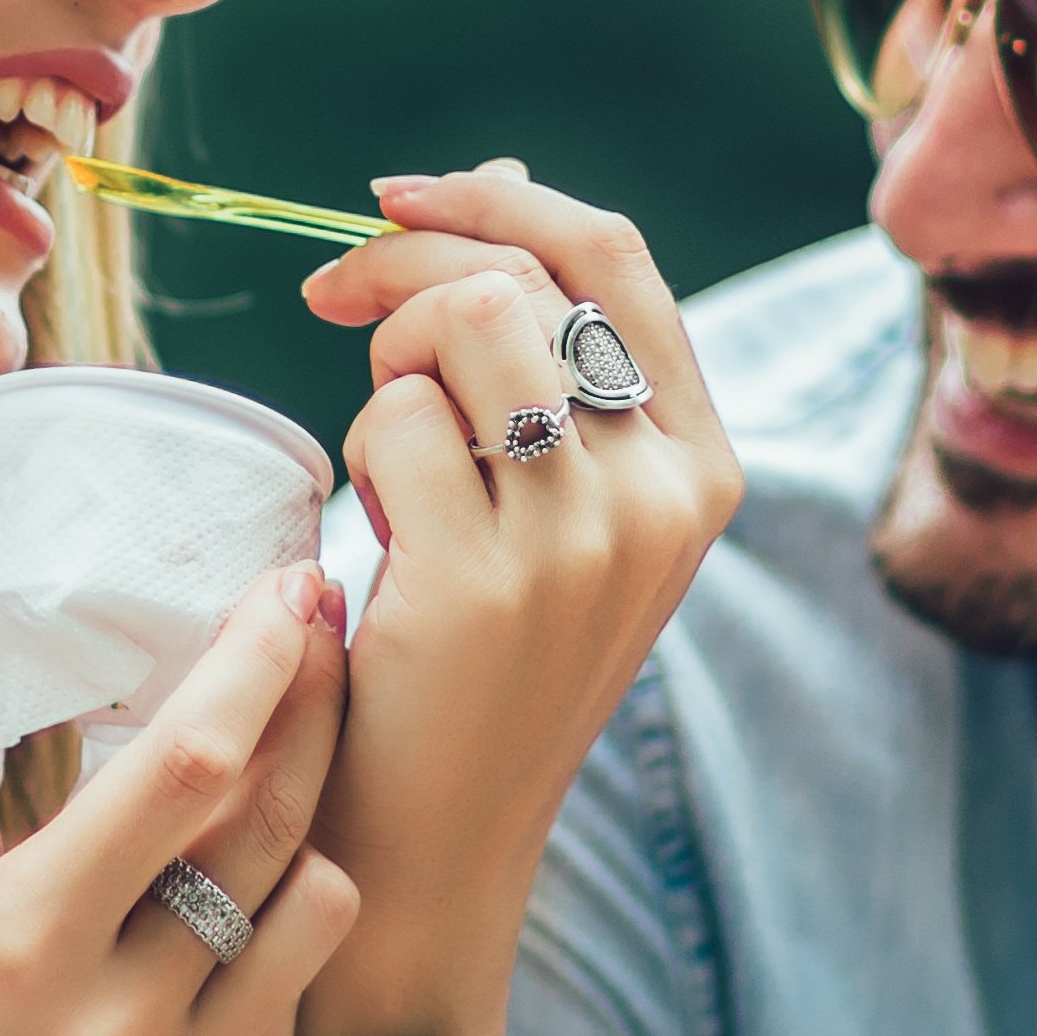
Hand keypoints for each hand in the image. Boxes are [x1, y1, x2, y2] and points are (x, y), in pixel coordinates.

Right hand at [0, 470, 359, 1035]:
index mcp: (22, 937)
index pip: (185, 775)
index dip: (256, 669)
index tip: (291, 586)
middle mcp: (107, 1032)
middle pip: (272, 831)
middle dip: (314, 711)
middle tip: (324, 628)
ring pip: (316, 913)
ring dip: (307, 829)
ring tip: (277, 771)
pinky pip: (300, 1001)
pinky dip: (281, 936)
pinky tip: (248, 893)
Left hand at [294, 160, 744, 1035]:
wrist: (434, 851)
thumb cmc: (472, 665)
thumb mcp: (554, 508)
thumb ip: (546, 362)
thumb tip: (495, 184)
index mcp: (702, 469)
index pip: (617, 256)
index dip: (499, 199)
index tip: (395, 198)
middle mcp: (667, 498)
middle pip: (525, 275)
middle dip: (405, 263)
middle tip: (334, 301)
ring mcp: (587, 541)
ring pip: (463, 322)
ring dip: (385, 360)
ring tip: (387, 461)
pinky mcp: (490, 582)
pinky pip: (394, 418)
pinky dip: (358, 451)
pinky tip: (376, 536)